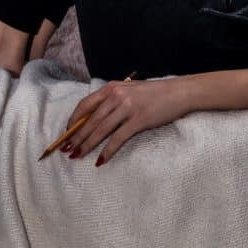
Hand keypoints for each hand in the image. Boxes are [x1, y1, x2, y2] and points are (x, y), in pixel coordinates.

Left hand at [60, 77, 186, 165]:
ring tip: (78, 155)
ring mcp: (127, 108)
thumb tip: (96, 118)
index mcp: (112, 87)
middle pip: (90, 120)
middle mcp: (116, 96)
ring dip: (87, 145)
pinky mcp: (139, 120)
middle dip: (76, 137)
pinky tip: (101, 160)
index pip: (85, 105)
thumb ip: (114, 99)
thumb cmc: (156, 93)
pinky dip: (107, 151)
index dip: (73, 120)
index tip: (67, 132)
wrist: (180, 92)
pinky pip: (118, 139)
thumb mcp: (130, 90)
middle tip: (67, 149)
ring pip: (100, 130)